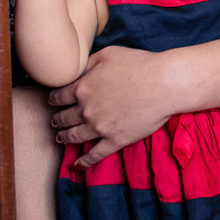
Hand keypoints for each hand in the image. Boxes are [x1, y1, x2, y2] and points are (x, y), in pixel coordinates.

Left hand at [47, 44, 173, 169]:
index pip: (59, 96)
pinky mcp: (116, 140)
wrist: (165, 84)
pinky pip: (95, 154)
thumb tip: (77, 70)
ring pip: (75, 136)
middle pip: (64, 118)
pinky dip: (84, 161)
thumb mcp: (108, 54)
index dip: (54, 99)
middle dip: (58, 119)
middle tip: (56, 120)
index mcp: (82, 88)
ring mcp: (100, 127)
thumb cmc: (140, 64)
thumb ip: (88, 63)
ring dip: (65, 137)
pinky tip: (77, 165)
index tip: (54, 101)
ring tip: (62, 137)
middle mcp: (86, 110)